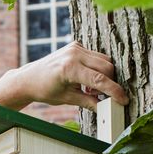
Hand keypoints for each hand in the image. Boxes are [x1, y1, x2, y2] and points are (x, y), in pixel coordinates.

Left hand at [6, 42, 129, 110]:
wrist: (29, 78)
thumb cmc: (45, 90)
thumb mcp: (67, 99)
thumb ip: (89, 102)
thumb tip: (106, 108)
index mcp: (70, 68)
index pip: (100, 79)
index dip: (114, 91)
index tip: (123, 100)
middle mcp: (74, 54)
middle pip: (107, 67)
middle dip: (109, 83)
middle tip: (97, 96)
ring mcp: (75, 47)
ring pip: (104, 60)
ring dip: (104, 75)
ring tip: (89, 89)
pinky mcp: (76, 46)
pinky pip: (96, 56)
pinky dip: (97, 68)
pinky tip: (85, 79)